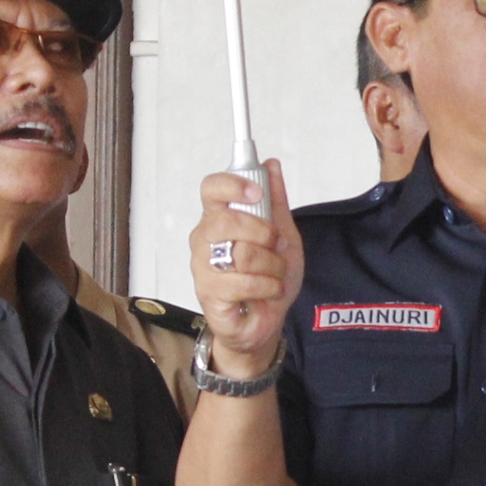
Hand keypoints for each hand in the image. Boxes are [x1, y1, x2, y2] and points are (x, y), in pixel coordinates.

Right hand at [188, 161, 302, 379]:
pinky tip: (268, 290)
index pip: (211, 189)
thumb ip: (276, 201)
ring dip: (271, 265)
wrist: (267, 321)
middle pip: (226, 221)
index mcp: (219, 218)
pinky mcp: (209, 294)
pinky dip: (267, 286)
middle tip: (276, 245)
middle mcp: (205, 240)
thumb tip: (272, 164)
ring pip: (241, 253)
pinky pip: (242, 282)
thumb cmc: (268, 277)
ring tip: (275, 273)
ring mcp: (203, 268)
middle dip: (263, 233)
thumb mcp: (283, 234)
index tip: (256, 194)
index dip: (232, 185)